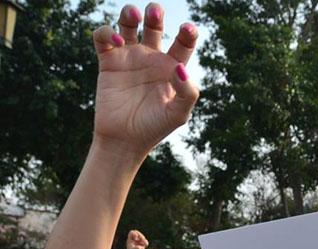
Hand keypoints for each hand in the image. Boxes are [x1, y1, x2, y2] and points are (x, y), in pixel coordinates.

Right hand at [92, 4, 198, 159]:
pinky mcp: (108, 61)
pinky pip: (104, 38)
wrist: (124, 140)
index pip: (183, 44)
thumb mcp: (178, 114)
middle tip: (155, 11)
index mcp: (172, 68)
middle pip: (155, 27)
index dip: (187, 33)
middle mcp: (151, 59)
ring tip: (133, 14)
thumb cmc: (154, 128)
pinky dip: (107, 33)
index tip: (188, 29)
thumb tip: (181, 68)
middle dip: (155, 14)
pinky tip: (115, 42)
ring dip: (129, 14)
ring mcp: (129, 58)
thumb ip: (187, 92)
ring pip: (128, 25)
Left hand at [125, 229, 148, 248]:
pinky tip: (146, 246)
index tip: (136, 238)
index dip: (135, 233)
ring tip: (145, 244)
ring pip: (142, 238)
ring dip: (144, 240)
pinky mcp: (142, 245)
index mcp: (130, 240)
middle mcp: (134, 240)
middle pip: (138, 234)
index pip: (132, 232)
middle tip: (143, 239)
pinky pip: (145, 242)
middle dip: (141, 236)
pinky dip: (146, 243)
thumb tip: (140, 247)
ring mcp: (138, 242)